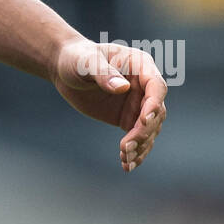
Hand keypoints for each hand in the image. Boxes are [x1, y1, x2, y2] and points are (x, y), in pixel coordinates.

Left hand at [52, 37, 167, 172]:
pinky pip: (138, 137)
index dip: (153, 105)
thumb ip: (103, 73)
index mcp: (140, 65)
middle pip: (156, 112)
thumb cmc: (78, 58)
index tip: (143, 121)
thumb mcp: (86, 62)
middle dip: (144, 131)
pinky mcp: (128, 118)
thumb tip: (122, 87)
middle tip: (126, 146)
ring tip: (125, 159)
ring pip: (150, 129)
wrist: (66, 69)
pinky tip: (127, 165)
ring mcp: (138, 104)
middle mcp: (144, 86)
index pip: (156, 87)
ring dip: (141, 146)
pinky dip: (136, 152)